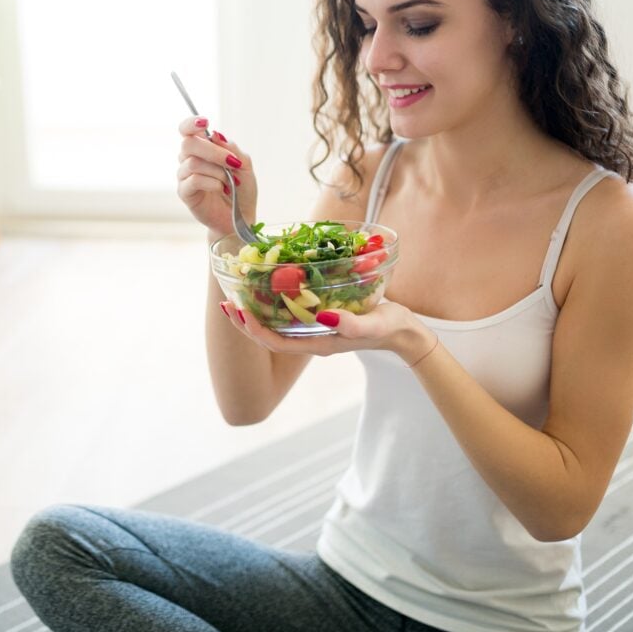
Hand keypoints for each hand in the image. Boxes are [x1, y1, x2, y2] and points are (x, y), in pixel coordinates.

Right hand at [176, 116, 257, 238]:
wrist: (241, 217)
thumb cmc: (242, 190)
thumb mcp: (244, 165)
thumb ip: (231, 148)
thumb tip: (215, 134)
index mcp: (202, 149)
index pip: (187, 130)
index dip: (191, 123)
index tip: (205, 122)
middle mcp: (190, 160)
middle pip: (188, 143)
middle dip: (214, 151)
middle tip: (232, 163)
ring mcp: (185, 176)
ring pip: (193, 162)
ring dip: (217, 171)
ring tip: (230, 181)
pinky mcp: (185, 193)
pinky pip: (193, 180)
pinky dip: (212, 182)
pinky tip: (221, 189)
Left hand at [218, 299, 436, 361]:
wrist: (405, 333)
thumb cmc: (391, 327)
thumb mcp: (375, 324)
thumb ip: (353, 324)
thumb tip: (325, 317)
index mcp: (319, 343)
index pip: (275, 342)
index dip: (253, 329)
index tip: (238, 311)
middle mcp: (312, 339)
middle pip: (269, 336)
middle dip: (246, 321)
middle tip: (228, 300)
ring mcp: (315, 331)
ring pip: (276, 326)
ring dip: (256, 312)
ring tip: (239, 294)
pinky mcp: (321, 320)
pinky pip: (289, 316)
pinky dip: (274, 304)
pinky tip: (269, 288)